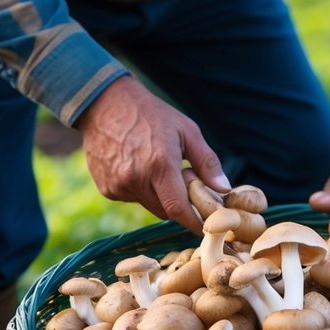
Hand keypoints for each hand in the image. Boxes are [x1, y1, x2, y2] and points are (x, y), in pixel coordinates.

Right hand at [75, 75, 229, 233]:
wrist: (104, 103)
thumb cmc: (151, 114)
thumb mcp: (187, 130)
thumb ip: (207, 162)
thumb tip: (224, 189)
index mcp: (159, 165)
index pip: (179, 210)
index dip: (195, 222)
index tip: (208, 226)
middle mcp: (135, 179)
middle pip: (166, 211)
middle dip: (180, 204)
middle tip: (182, 180)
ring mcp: (118, 185)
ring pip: (149, 206)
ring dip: (160, 196)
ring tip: (157, 167)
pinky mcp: (106, 188)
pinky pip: (132, 199)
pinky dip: (141, 190)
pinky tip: (137, 167)